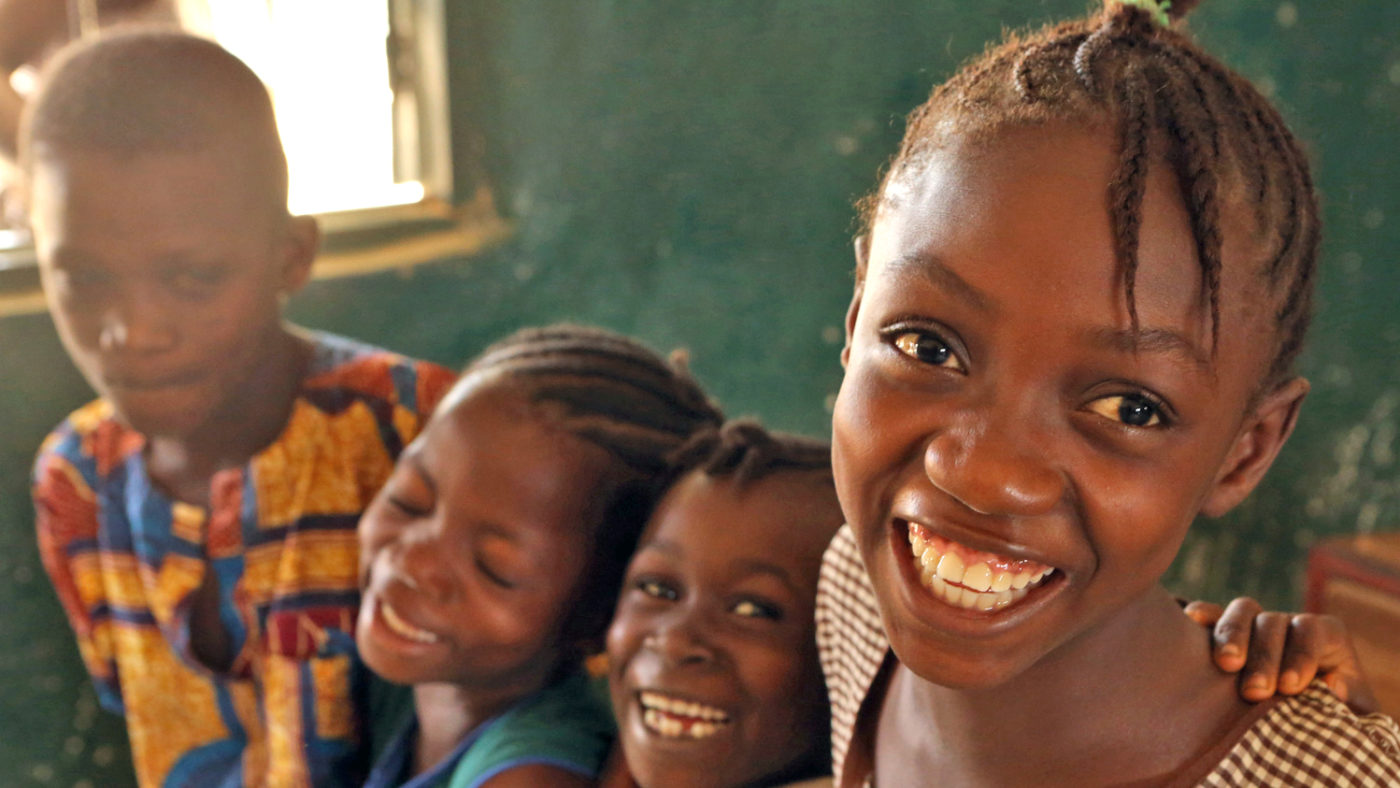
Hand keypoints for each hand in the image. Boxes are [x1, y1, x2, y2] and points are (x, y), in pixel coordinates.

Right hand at [1183, 596, 1378, 714]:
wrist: (1300, 729)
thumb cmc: (1328, 719)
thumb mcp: (1351, 714)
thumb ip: (1348, 699)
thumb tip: (1331, 682)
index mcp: (1325, 636)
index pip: (1312, 630)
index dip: (1301, 654)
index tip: (1290, 687)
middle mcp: (1288, 624)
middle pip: (1273, 622)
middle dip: (1264, 655)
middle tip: (1256, 691)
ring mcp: (1254, 625)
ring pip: (1243, 612)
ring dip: (1233, 635)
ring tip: (1226, 664)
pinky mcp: (1223, 634)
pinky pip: (1211, 614)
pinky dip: (1202, 613)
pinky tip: (1192, 621)